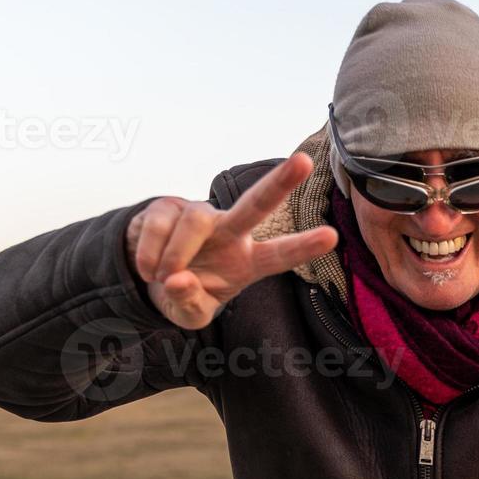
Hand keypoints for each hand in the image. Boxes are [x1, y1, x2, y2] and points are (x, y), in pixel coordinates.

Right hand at [126, 153, 337, 328]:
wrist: (146, 277)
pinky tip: (147, 268)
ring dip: (175, 256)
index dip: (303, 247)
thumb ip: (190, 305)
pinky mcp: (169, 206)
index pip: (278, 256)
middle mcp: (231, 233)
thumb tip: (178, 279)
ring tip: (163, 277)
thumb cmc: (184, 295)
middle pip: (256, 204)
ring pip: (194, 223)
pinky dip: (148, 254)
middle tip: (304, 161)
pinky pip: (159, 226)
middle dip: (280, 182)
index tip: (332, 236)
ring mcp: (201, 216)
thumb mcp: (190, 316)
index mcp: (247, 262)